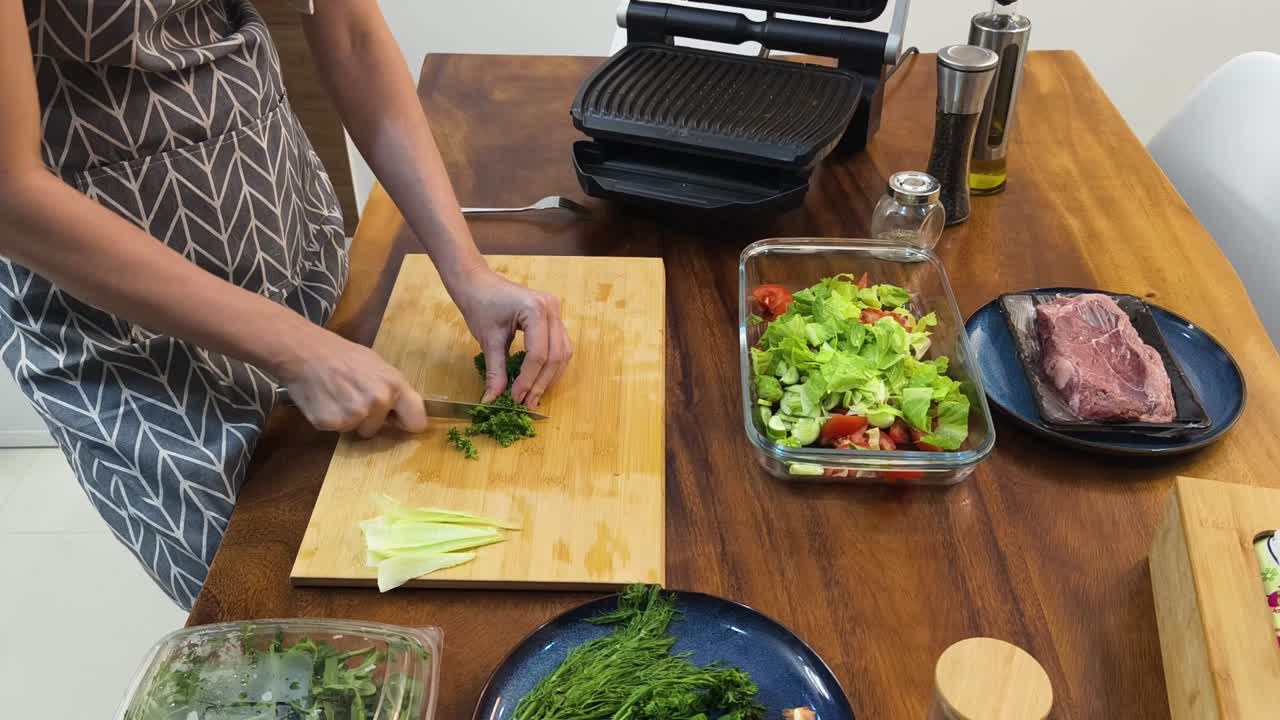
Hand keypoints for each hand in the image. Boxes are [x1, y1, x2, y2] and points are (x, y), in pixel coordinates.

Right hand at [273, 325, 427, 437]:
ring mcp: (354, 415)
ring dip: (348, 419)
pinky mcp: (331, 423)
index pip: (417, 422)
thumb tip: (402, 413)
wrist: (305, 352)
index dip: (406, 423)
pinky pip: (336, 429)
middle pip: (379, 429)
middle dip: (369, 419)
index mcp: (395, 386)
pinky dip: (330, 418)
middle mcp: (378, 402)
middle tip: (353, 396)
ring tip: (338, 395)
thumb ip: (393, 390)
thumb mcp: (378, 366)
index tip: (397, 422)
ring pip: (357, 429)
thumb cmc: (343, 355)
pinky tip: (325, 400)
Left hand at [452, 268, 571, 407]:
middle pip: (556, 355)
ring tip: (534, 395)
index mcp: (535, 309)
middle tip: (527, 402)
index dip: (528, 379)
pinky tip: (540, 379)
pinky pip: (560, 346)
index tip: (516, 398)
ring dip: (550, 376)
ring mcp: (556, 312)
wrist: (477, 283)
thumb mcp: (488, 340)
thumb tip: (493, 399)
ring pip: (563, 352)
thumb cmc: (480, 305)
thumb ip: (496, 371)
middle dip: (541, 382)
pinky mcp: (554, 317)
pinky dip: (552, 365)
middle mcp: (552, 309)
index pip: (538, 353)